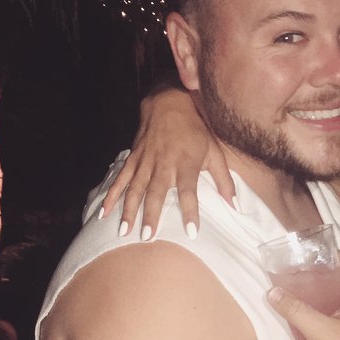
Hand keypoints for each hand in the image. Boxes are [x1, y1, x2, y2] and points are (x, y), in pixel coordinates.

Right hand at [100, 88, 235, 238]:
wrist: (169, 102)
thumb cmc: (196, 131)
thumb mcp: (215, 152)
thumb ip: (224, 181)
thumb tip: (235, 206)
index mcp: (186, 163)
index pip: (189, 191)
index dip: (190, 211)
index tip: (191, 232)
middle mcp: (164, 163)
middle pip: (156, 192)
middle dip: (150, 215)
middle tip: (147, 237)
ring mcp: (145, 161)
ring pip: (135, 188)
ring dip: (128, 210)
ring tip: (124, 232)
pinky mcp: (133, 159)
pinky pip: (120, 179)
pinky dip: (111, 196)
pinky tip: (103, 213)